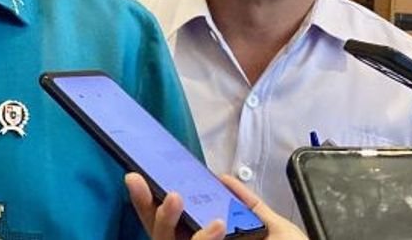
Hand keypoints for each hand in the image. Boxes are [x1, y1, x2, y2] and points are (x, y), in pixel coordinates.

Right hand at [124, 172, 305, 239]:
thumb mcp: (275, 230)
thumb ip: (249, 206)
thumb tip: (222, 178)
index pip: (169, 223)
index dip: (149, 201)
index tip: (136, 177)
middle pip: (159, 234)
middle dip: (147, 209)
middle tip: (155, 186)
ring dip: (167, 221)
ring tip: (177, 197)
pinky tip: (216, 225)